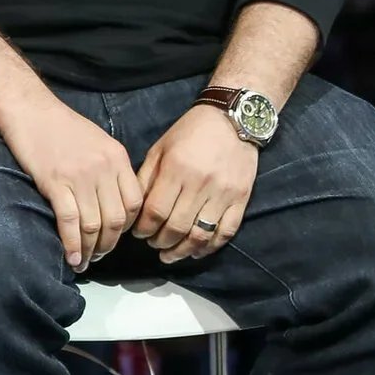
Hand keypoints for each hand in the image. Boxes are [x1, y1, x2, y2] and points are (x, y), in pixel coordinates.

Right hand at [5, 101, 143, 271]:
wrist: (30, 111)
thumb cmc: (63, 127)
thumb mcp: (100, 142)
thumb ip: (112, 169)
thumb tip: (116, 200)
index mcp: (118, 158)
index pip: (135, 202)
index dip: (128, 226)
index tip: (116, 236)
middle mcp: (104, 169)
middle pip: (116, 219)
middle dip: (109, 243)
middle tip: (100, 255)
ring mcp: (80, 177)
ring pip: (94, 225)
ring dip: (90, 249)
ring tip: (84, 261)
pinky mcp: (55, 183)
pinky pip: (70, 222)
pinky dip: (72, 244)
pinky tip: (71, 257)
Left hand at [134, 106, 261, 264]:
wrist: (233, 119)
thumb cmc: (191, 132)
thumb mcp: (160, 148)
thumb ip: (146, 177)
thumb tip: (134, 210)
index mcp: (176, 169)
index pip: (155, 212)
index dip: (143, 229)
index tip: (139, 233)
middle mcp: (200, 184)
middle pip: (176, 228)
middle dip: (160, 242)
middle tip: (154, 244)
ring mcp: (223, 193)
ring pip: (200, 235)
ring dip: (182, 251)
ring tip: (171, 255)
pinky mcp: (241, 198)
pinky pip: (226, 231)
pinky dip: (210, 247)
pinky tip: (198, 251)